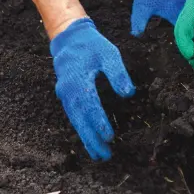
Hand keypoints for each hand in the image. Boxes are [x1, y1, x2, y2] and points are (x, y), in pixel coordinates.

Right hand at [51, 18, 134, 160]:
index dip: (100, 122)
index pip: (90, 106)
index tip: (110, 136)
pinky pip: (73, 116)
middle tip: (104, 155)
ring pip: (75, 121)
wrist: (70, 38)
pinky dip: (81, 128)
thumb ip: (118, 73)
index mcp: (78, 80)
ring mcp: (64, 94)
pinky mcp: (66, 96)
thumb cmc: (92, 45)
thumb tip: (128, 94)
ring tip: (98, 154)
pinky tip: (90, 138)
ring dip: (86, 138)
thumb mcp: (109, 54)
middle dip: (92, 139)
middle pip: (80, 120)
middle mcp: (68, 91)